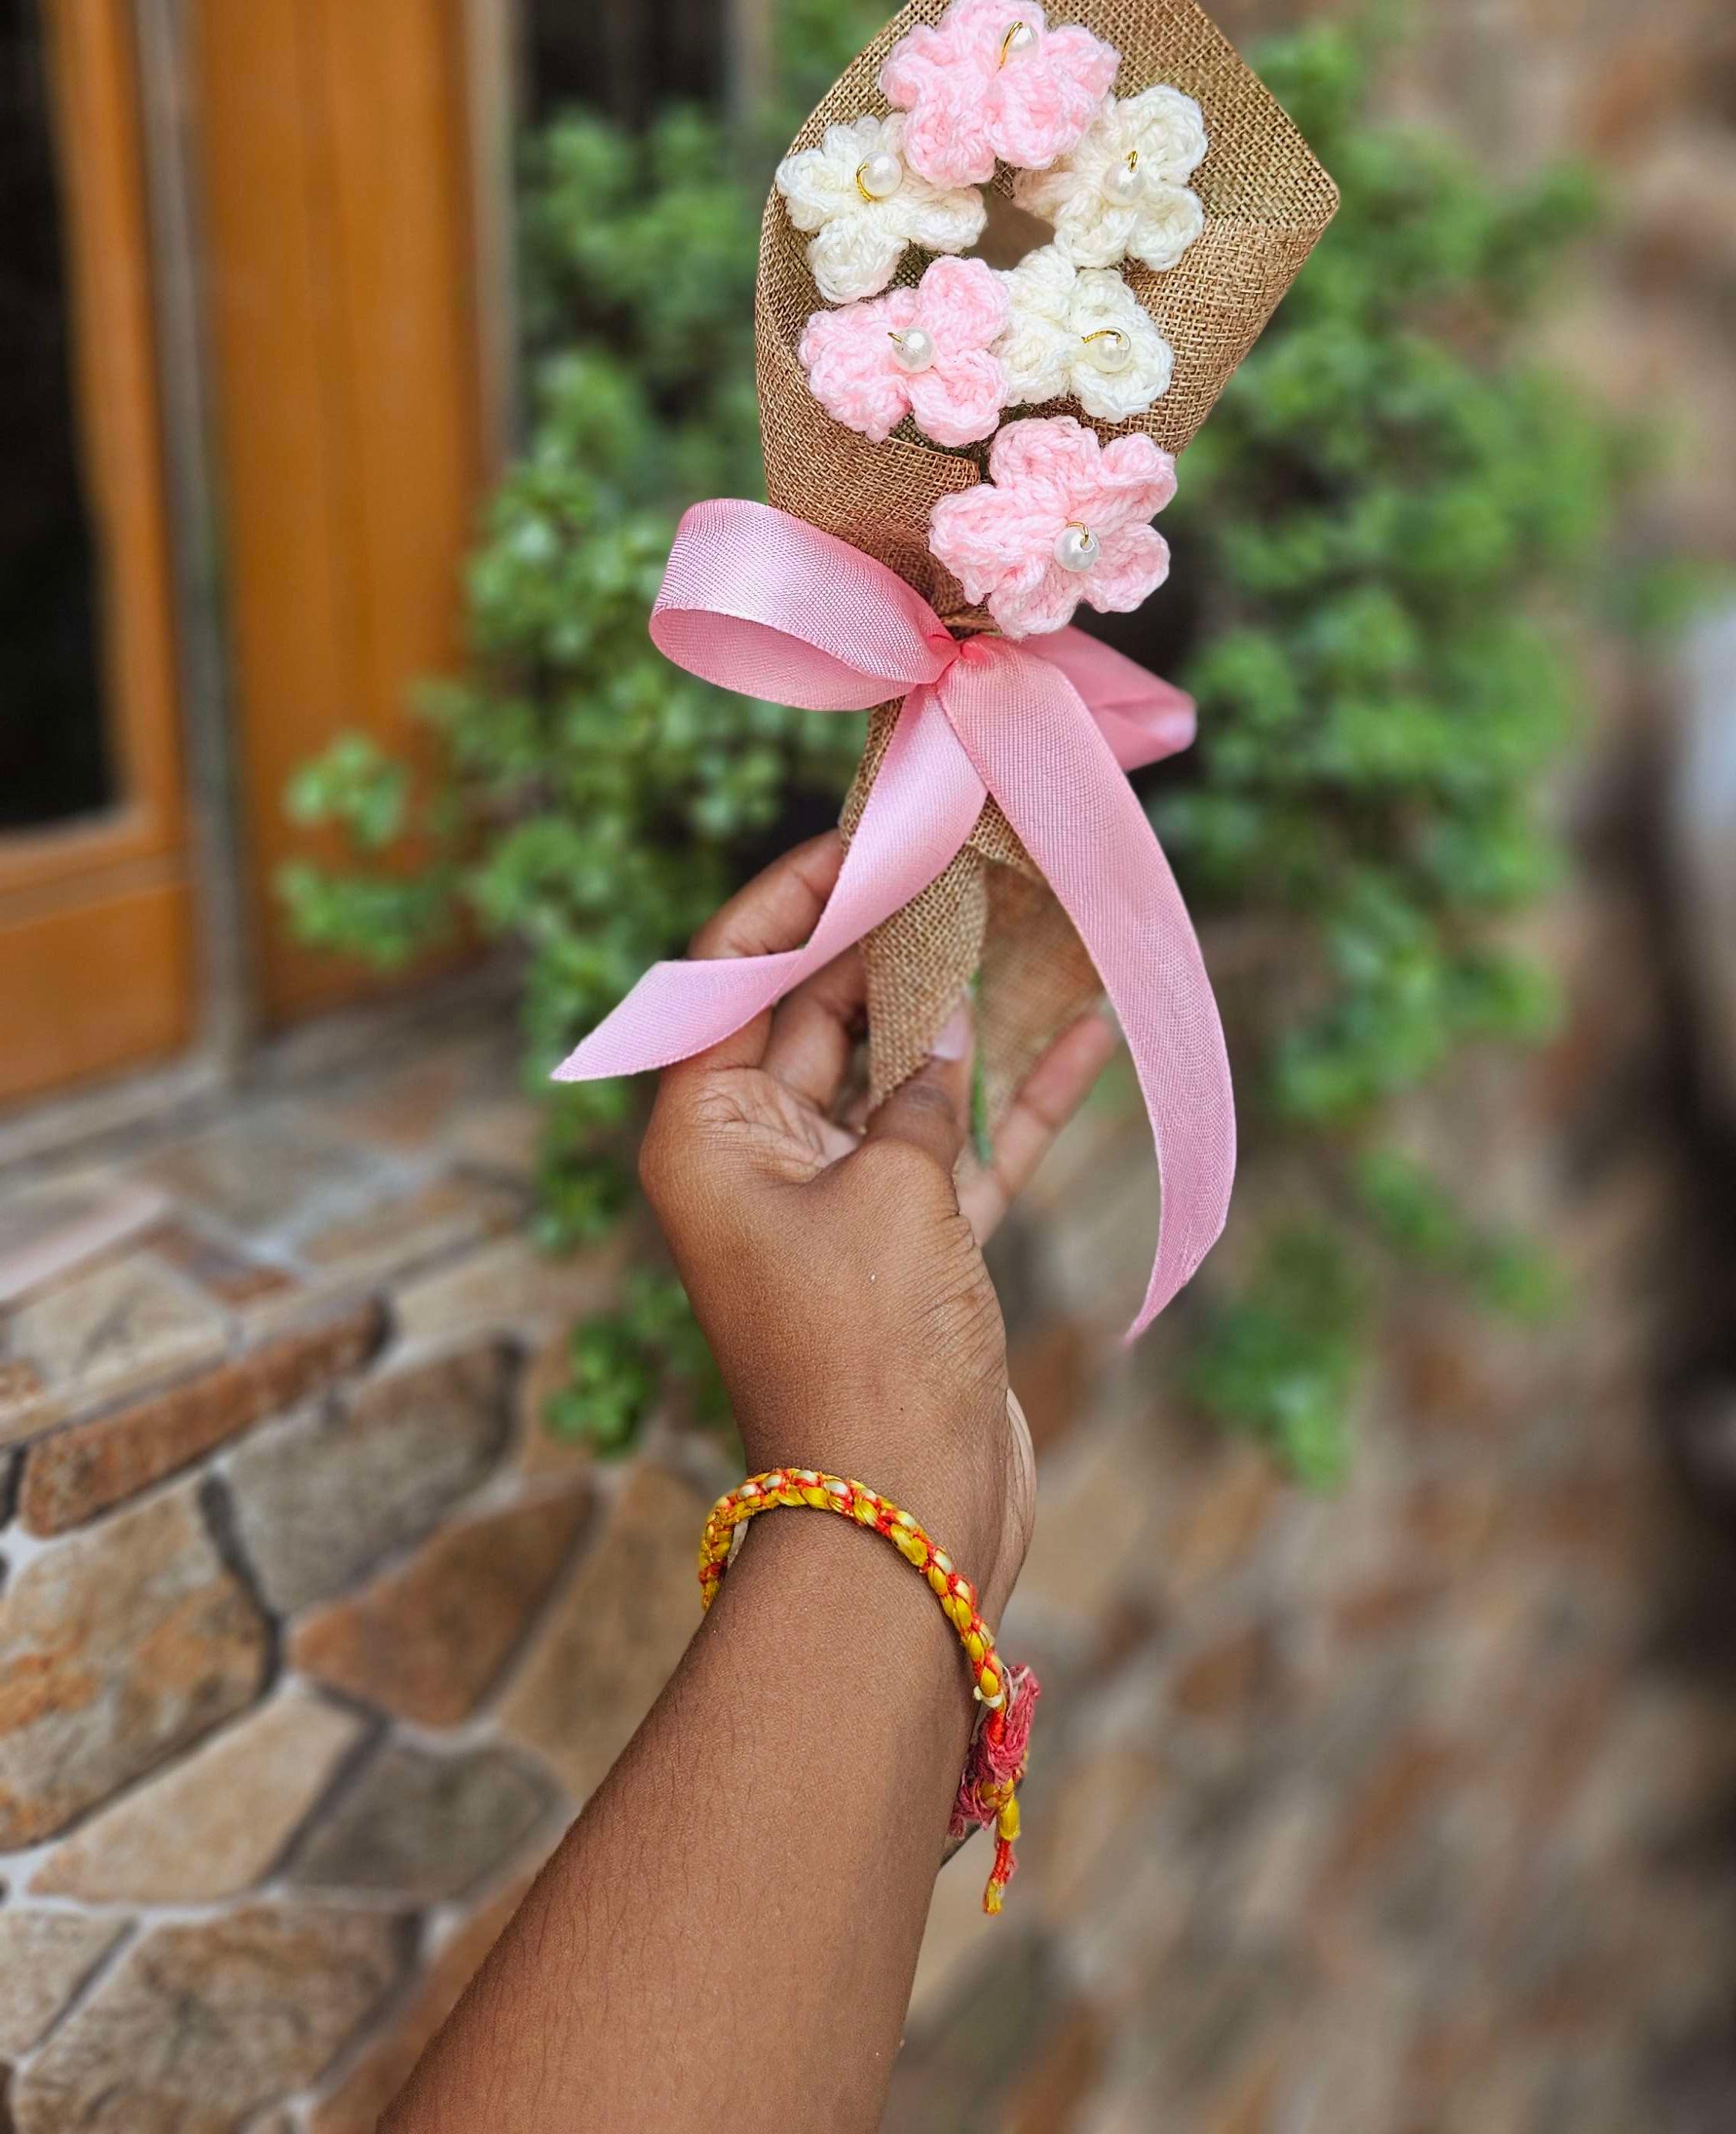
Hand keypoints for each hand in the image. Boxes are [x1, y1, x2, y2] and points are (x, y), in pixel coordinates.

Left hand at [638, 831, 1117, 1620]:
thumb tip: (944, 1026)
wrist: (906, 1524)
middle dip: (895, 933)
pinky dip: (1021, 1093)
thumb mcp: (891, 1192)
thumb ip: (918, 1090)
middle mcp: (761, 1155)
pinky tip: (1088, 1025)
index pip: (735, 973)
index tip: (865, 829)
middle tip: (965, 848)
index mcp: (707, 1130)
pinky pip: (967, 1143)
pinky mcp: (918, 1246)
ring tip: (1032, 907)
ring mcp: (843, 1201)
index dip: (797, 894)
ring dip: (968, 1001)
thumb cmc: (865, 1350)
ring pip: (905, 1070)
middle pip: (824, 1011)